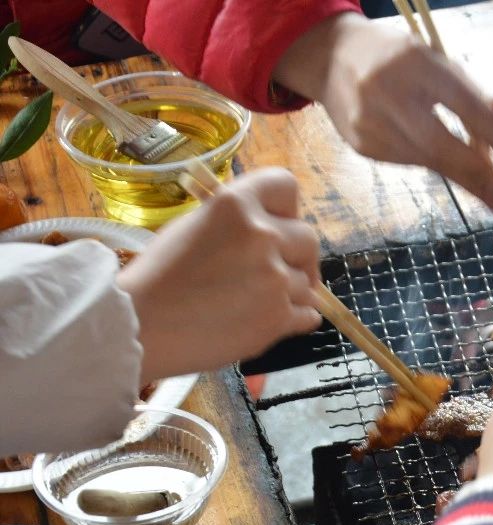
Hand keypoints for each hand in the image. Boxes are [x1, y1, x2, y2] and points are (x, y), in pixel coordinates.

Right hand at [118, 168, 321, 383]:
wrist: (138, 326)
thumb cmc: (156, 278)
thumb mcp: (191, 227)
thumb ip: (234, 222)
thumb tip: (266, 226)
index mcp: (235, 205)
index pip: (285, 186)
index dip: (287, 207)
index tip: (280, 225)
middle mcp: (261, 235)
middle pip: (308, 239)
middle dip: (297, 256)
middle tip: (275, 271)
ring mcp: (274, 278)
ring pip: (308, 283)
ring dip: (289, 293)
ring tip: (252, 303)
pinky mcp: (278, 318)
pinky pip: (308, 315)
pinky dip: (293, 320)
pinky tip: (263, 320)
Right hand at [273, 13, 492, 209]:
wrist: (332, 59)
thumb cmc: (400, 61)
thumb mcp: (438, 64)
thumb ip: (476, 92)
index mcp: (416, 62)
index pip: (465, 104)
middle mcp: (388, 92)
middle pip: (440, 144)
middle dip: (476, 175)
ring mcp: (369, 121)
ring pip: (425, 159)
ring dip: (460, 176)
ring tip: (487, 190)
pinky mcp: (361, 144)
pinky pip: (407, 162)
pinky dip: (431, 163)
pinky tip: (441, 161)